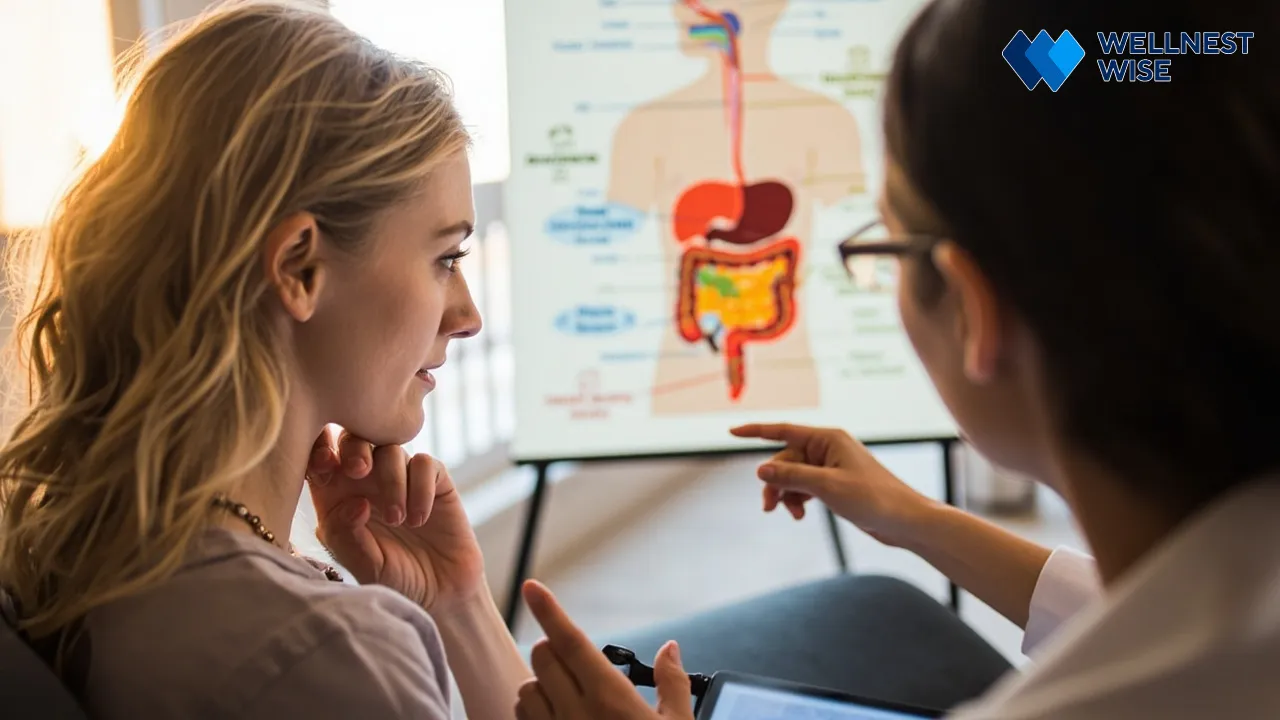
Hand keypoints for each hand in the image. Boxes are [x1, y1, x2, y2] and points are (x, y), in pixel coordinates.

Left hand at [305, 426, 485, 612]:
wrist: (441, 594)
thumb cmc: (394, 580)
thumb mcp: (362, 565)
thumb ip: (347, 536)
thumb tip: (355, 502)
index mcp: (337, 497)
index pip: (320, 458)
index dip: (319, 450)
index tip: (326, 466)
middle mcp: (367, 482)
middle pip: (354, 438)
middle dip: (354, 448)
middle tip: (359, 472)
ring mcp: (402, 478)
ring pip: (391, 448)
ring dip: (392, 480)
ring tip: (399, 521)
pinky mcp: (435, 481)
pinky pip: (425, 464)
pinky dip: (421, 488)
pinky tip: (420, 518)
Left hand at [516, 581, 693, 719]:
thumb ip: (673, 683)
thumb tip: (670, 648)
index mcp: (610, 699)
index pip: (571, 642)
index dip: (549, 610)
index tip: (532, 587)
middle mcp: (576, 714)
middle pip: (543, 656)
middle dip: (555, 649)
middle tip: (577, 664)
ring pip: (527, 688)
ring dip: (542, 684)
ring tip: (568, 697)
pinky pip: (521, 715)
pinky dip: (532, 709)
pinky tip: (556, 715)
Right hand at [729, 423, 938, 546]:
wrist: (904, 521)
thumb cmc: (873, 499)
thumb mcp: (827, 487)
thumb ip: (792, 477)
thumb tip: (760, 469)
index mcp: (828, 439)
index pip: (783, 430)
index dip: (755, 431)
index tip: (730, 432)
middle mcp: (828, 448)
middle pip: (785, 460)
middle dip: (775, 483)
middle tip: (769, 508)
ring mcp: (830, 466)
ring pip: (792, 476)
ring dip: (787, 494)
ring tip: (791, 515)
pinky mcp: (834, 484)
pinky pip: (804, 486)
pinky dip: (798, 499)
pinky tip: (800, 515)